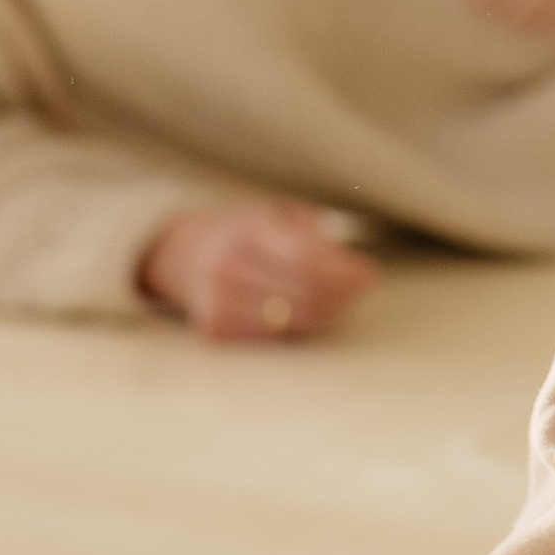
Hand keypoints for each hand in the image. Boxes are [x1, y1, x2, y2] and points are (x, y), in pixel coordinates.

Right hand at [138, 200, 376, 343]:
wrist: (186, 255)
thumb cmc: (249, 232)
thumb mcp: (281, 216)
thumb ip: (320, 239)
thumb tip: (362, 274)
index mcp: (248, 230)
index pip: (307, 261)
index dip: (344, 273)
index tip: (369, 274)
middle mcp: (228, 266)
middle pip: (306, 296)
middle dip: (342, 296)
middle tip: (357, 289)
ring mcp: (217, 302)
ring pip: (295, 322)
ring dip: (326, 314)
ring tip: (335, 299)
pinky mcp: (214, 331)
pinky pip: (275, 338)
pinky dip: (298, 327)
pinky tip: (303, 310)